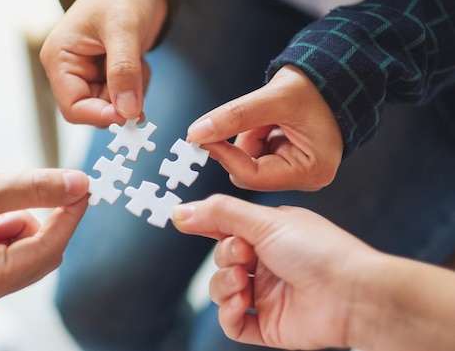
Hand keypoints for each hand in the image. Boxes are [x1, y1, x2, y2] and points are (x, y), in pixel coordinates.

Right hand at [0, 156, 88, 309]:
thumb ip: (35, 188)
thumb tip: (79, 184)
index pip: (49, 248)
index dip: (71, 214)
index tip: (86, 184)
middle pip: (44, 252)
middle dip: (50, 215)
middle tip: (56, 182)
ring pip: (29, 244)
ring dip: (26, 214)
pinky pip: (9, 240)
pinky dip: (10, 217)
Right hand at [40, 0, 167, 126]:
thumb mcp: (123, 29)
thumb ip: (123, 71)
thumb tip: (127, 112)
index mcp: (60, 59)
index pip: (73, 108)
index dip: (102, 116)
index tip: (131, 113)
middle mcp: (70, 70)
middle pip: (96, 110)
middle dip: (123, 98)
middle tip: (139, 73)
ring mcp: (90, 73)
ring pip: (115, 105)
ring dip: (133, 89)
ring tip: (137, 57)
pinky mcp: (108, 73)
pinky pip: (126, 95)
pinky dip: (137, 84)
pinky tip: (138, 58)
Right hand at [172, 195, 376, 349]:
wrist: (354, 295)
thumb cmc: (321, 252)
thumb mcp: (265, 221)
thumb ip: (219, 214)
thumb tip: (180, 211)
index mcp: (268, 233)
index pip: (225, 228)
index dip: (208, 227)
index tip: (187, 222)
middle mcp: (266, 262)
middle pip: (220, 259)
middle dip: (223, 257)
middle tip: (242, 255)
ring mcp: (267, 294)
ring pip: (222, 290)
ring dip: (223, 286)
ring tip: (241, 282)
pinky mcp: (268, 323)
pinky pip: (233, 323)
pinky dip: (228, 314)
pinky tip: (238, 304)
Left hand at [187, 65, 343, 190]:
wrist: (330, 77)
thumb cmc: (315, 87)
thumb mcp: (274, 98)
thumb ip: (235, 116)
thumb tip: (197, 133)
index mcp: (311, 170)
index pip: (253, 176)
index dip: (225, 155)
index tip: (201, 137)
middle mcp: (305, 178)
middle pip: (248, 172)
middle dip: (244, 141)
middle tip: (256, 116)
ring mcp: (295, 171)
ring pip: (247, 161)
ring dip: (250, 134)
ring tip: (271, 116)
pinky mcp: (285, 161)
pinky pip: (254, 153)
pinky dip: (254, 134)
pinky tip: (271, 121)